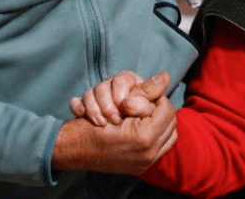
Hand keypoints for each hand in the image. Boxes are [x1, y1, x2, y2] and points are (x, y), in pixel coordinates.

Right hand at [55, 73, 176, 175]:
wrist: (73, 150)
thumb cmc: (91, 124)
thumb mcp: (118, 103)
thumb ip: (144, 91)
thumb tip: (165, 76)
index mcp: (145, 137)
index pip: (166, 110)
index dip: (158, 98)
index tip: (148, 95)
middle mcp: (148, 153)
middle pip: (171, 123)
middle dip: (161, 110)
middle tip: (149, 104)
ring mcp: (145, 162)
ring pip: (169, 135)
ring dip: (162, 124)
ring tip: (147, 117)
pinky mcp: (141, 167)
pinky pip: (162, 147)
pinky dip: (158, 136)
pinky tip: (147, 128)